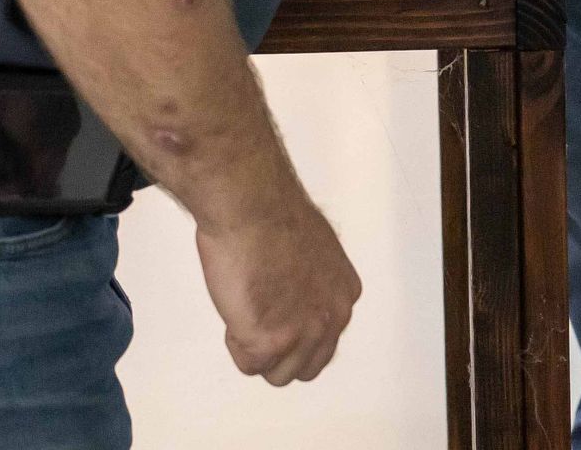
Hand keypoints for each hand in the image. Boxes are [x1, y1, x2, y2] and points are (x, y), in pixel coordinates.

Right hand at [196, 190, 362, 385]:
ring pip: (278, 373)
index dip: (290, 325)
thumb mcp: (313, 256)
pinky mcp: (271, 342)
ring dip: (256, 348)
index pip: (323, 342)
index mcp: (344, 295)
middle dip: (278, 350)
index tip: (275, 299)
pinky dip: (236, 342)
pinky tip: (237, 306)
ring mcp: (304, 333)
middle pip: (305, 367)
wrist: (253, 207)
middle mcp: (333, 318)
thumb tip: (295, 301)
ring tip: (247, 305)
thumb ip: (311, 287)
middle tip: (257, 312)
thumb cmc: (272, 218)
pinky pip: (249, 366)